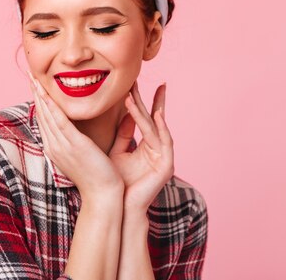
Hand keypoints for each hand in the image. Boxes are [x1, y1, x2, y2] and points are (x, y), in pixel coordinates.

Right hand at [27, 71, 123, 199]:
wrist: (103, 196)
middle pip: (42, 114)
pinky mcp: (74, 145)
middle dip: (35, 93)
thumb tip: (80, 131)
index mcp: (56, 148)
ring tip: (34, 78)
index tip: (36, 85)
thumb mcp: (84, 156)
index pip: (45, 120)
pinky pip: (60, 122)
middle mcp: (55, 146)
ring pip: (48, 115)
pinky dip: (52, 108)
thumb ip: (79, 141)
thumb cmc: (98, 177)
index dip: (40, 101)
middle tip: (29, 74)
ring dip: (40, 95)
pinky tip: (47, 95)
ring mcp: (62, 146)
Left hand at [108, 81, 173, 212]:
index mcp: (147, 146)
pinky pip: (165, 142)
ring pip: (155, 128)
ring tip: (134, 95)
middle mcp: (158, 148)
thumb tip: (125, 114)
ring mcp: (164, 156)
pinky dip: (161, 128)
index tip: (136, 83)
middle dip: (146, 99)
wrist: (121, 206)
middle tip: (140, 80)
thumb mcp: (117, 152)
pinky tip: (157, 115)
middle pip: (152, 119)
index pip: (145, 119)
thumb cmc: (118, 182)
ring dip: (146, 110)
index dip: (141, 101)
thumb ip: (123, 135)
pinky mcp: (167, 165)